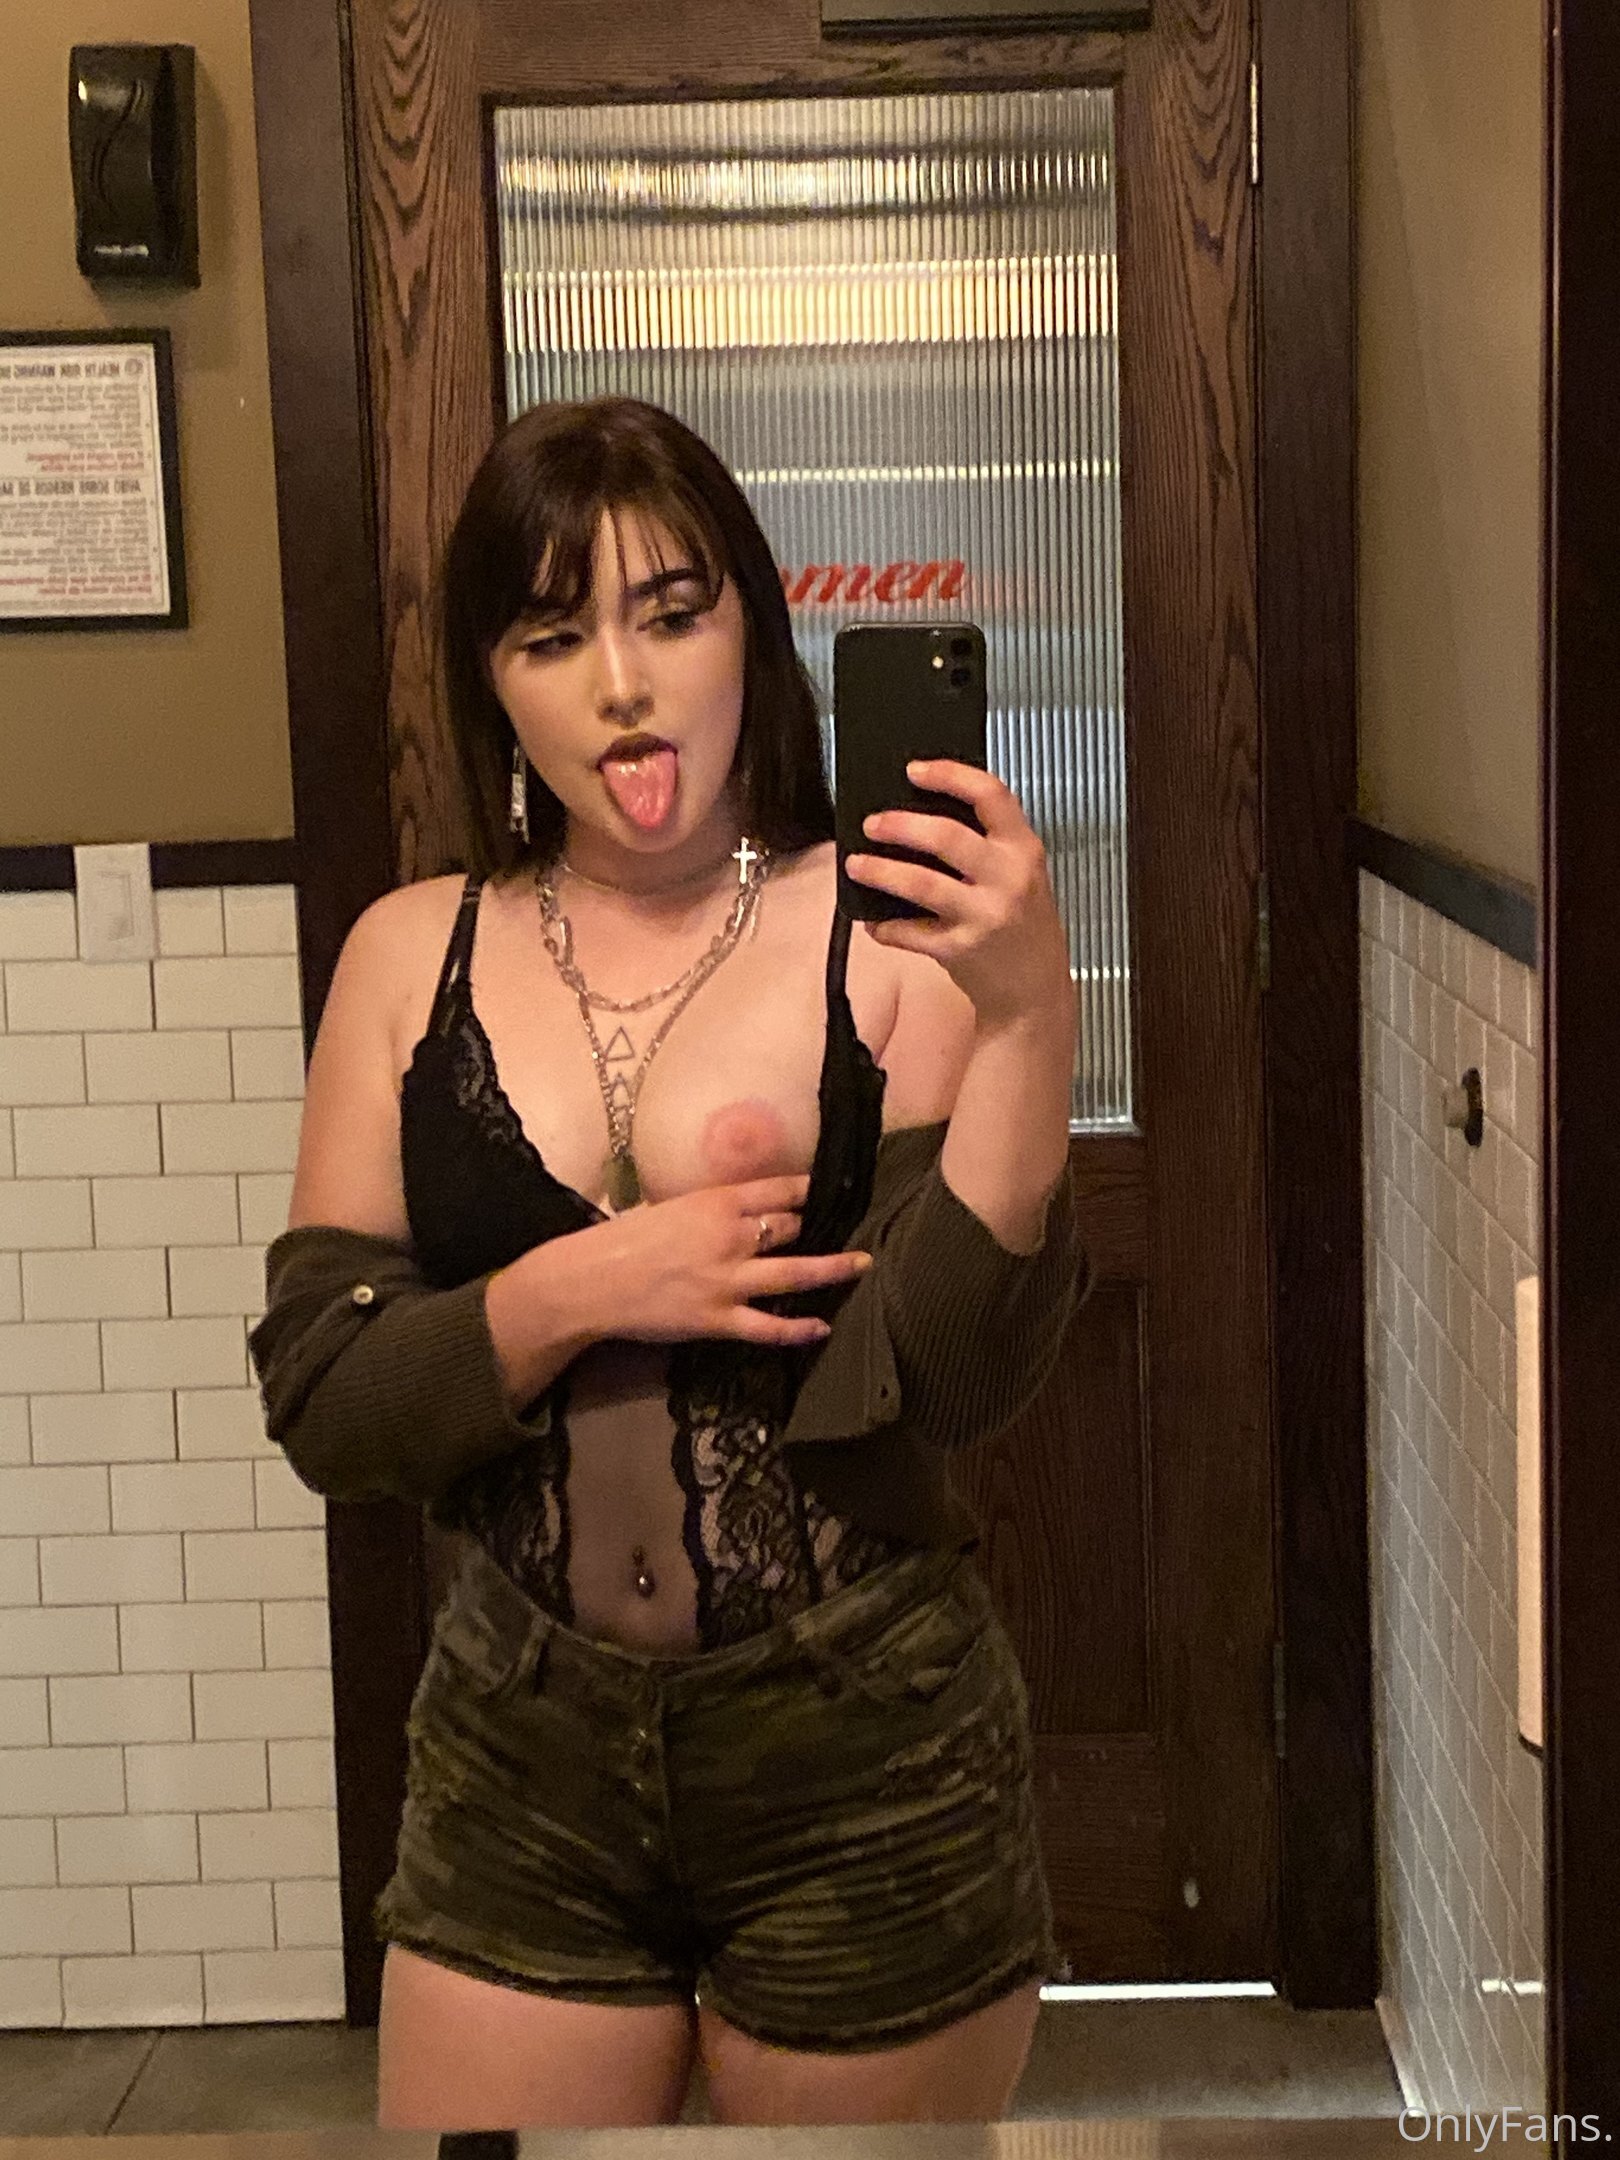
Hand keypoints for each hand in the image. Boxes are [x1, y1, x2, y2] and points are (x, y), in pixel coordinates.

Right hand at [577, 1171, 871, 1348]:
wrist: (591, 1282)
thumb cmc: (624, 1241)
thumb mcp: (671, 1207)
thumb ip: (710, 1208)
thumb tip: (742, 1208)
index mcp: (715, 1202)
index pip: (779, 1189)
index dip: (811, 1189)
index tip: (833, 1188)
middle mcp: (730, 1236)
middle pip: (791, 1228)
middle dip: (819, 1227)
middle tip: (849, 1227)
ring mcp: (727, 1280)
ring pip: (795, 1273)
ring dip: (833, 1268)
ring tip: (862, 1265)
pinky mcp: (718, 1319)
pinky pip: (769, 1327)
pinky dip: (798, 1328)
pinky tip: (822, 1327)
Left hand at [845, 759, 1073, 1029]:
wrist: (1036, 990)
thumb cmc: (1023, 926)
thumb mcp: (1021, 874)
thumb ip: (987, 844)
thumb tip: (920, 814)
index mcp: (1023, 849)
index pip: (990, 795)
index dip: (949, 775)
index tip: (914, 770)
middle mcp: (1007, 879)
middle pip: (946, 836)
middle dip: (900, 824)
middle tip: (872, 823)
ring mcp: (984, 915)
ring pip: (921, 883)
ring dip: (881, 871)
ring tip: (857, 864)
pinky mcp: (960, 950)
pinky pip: (910, 932)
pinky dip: (884, 927)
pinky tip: (873, 922)